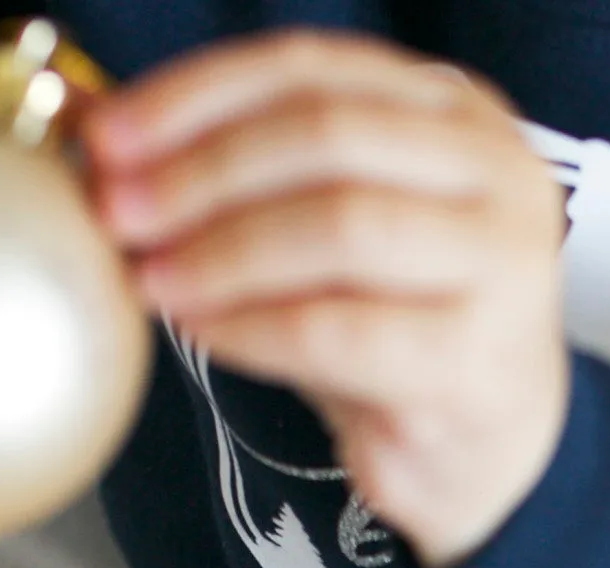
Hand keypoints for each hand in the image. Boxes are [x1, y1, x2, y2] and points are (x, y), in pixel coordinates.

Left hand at [85, 31, 568, 567]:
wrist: (490, 457)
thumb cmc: (401, 332)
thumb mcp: (337, 231)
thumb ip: (256, 177)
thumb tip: (111, 142)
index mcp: (457, 113)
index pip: (313, 68)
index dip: (199, 93)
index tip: (110, 133)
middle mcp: (496, 173)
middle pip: (325, 135)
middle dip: (203, 170)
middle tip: (120, 210)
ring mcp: (499, 267)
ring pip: (337, 224)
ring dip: (223, 250)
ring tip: (152, 276)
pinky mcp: (474, 361)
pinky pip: (336, 330)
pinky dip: (252, 328)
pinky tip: (200, 330)